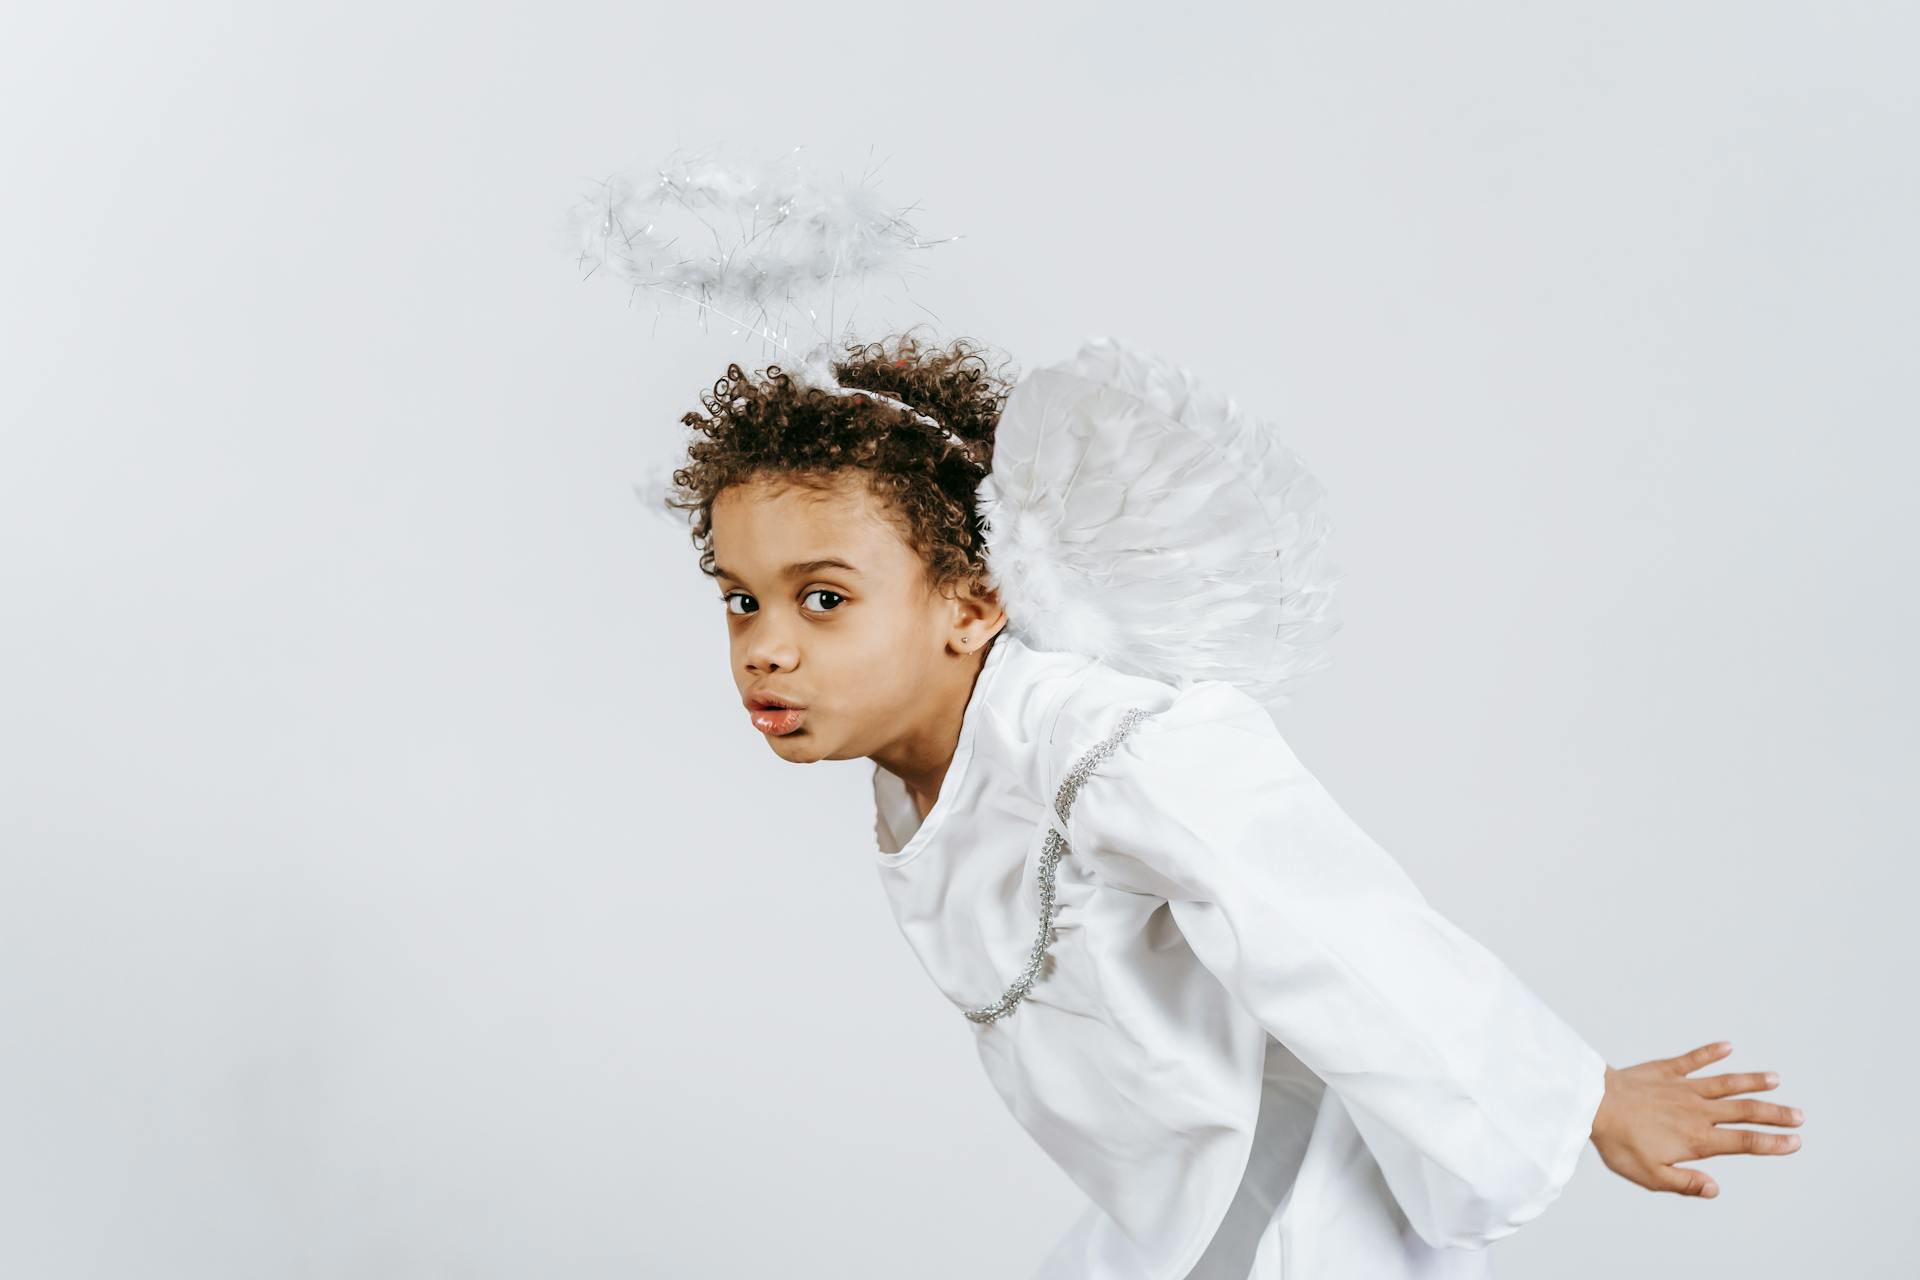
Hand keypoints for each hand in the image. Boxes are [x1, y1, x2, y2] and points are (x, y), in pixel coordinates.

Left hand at [1588, 1041, 1802, 1197]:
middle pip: (1744, 1111)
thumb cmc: (1618, 1142)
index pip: (1744, 1141)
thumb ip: (1685, 1183)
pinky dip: (1710, 1052)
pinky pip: (1692, 1059)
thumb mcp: (1650, 1176)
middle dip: (1774, 1113)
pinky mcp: (1664, 1070)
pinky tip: (1727, 1046)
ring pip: (1725, 1083)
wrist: (1592, 1103)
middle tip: (1799, 1114)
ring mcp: (1682, 1087)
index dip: (1772, 1143)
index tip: (1796, 1141)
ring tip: (1775, 1079)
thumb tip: (1716, 1189)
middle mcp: (1696, 1111)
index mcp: (1697, 1138)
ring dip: (1752, 1081)